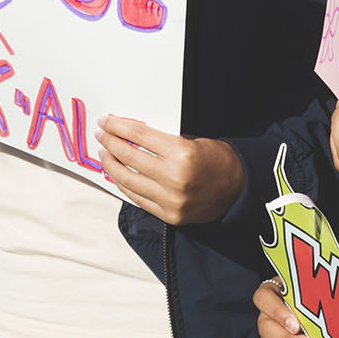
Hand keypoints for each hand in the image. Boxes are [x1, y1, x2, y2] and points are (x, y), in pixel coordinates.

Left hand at [95, 117, 244, 224]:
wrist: (237, 188)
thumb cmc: (216, 159)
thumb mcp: (191, 140)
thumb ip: (161, 141)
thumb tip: (130, 136)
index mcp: (181, 154)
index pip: (139, 136)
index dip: (118, 127)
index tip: (105, 122)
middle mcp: (174, 178)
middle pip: (130, 157)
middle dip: (111, 143)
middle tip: (101, 135)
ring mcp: (170, 200)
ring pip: (129, 180)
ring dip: (112, 166)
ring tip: (104, 155)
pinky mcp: (169, 215)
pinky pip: (138, 199)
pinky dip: (124, 185)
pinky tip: (117, 175)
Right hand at [254, 278, 318, 337]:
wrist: (332, 323)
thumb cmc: (323, 303)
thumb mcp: (319, 296)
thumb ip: (315, 301)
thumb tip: (319, 315)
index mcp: (273, 293)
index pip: (262, 299)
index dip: (277, 313)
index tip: (296, 325)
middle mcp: (266, 316)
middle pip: (263, 328)